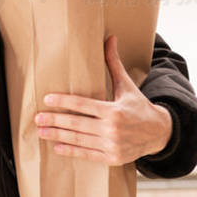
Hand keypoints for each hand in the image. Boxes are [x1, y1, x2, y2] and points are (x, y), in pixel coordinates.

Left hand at [35, 35, 172, 165]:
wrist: (159, 133)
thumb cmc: (139, 106)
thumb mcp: (126, 85)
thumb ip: (114, 64)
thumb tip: (110, 38)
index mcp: (114, 110)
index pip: (83, 105)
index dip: (63, 102)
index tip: (47, 100)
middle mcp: (112, 129)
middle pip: (76, 124)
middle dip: (55, 120)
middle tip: (37, 118)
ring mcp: (112, 145)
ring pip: (79, 139)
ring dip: (57, 135)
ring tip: (41, 132)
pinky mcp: (112, 158)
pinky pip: (87, 154)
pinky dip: (71, 151)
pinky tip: (57, 146)